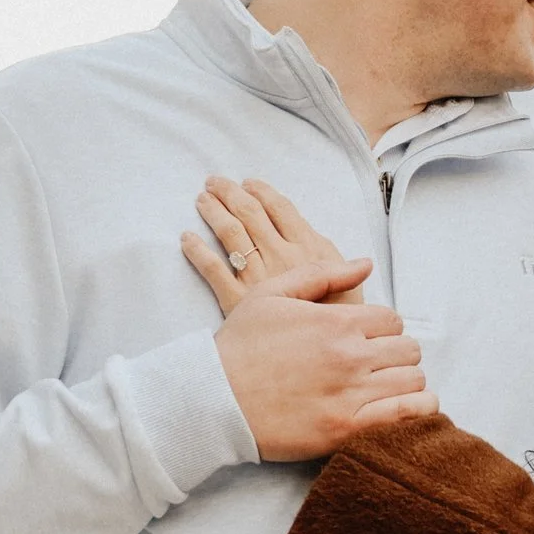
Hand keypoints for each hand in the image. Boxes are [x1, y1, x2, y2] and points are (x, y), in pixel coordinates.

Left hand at [185, 175, 361, 310]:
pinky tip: (187, 238)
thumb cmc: (338, 317)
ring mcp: (256, 276)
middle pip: (250, 213)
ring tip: (202, 199)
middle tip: (215, 182)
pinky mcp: (236, 298)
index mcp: (308, 247)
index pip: (280, 208)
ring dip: (213, 211)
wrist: (325, 351)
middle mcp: (279, 255)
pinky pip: (211, 269)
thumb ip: (325, 253)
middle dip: (230, 193)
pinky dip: (196, 250)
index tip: (249, 183)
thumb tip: (307, 232)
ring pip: (229, 233)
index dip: (262, 191)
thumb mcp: (347, 279)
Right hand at [214, 259, 436, 460]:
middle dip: (395, 354)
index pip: (392, 320)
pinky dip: (416, 409)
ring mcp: (351, 394)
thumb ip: (322, 274)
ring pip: (413, 380)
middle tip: (376, 365)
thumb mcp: (271, 294)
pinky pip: (407, 414)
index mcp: (337, 322)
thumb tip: (365, 264)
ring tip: (386, 387)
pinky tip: (406, 408)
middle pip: (407, 349)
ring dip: (405, 381)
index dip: (382, 329)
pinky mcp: (347, 429)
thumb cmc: (238, 347)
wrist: (210, 400)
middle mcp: (350, 356)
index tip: (367, 341)